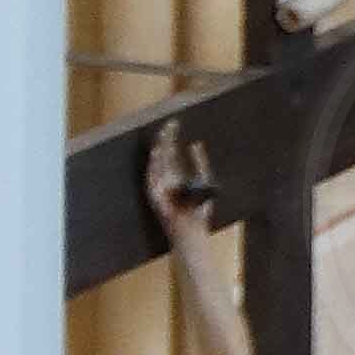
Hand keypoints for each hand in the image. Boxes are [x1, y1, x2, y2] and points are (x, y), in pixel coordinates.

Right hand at [145, 124, 220, 262]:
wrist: (192, 232)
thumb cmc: (198, 211)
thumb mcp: (203, 182)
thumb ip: (199, 163)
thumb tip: (196, 143)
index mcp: (174, 175)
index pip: (171, 151)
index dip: (171, 137)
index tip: (174, 122)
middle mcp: (164, 179)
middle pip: (163, 155)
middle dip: (165, 140)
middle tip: (168, 124)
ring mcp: (158, 187)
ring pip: (155, 164)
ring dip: (158, 150)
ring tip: (162, 137)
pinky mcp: (153, 197)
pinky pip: (150, 178)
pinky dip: (152, 166)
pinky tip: (156, 154)